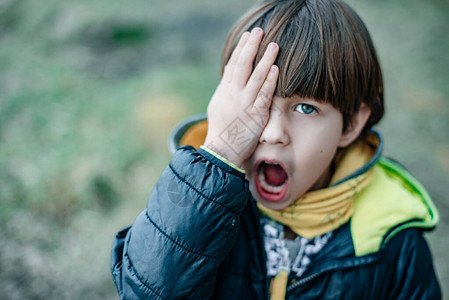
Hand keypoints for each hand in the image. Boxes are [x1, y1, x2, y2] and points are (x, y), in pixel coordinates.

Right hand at [204, 27, 278, 167]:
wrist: (222, 151)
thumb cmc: (222, 131)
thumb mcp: (218, 108)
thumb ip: (226, 93)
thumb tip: (231, 80)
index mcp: (223, 91)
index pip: (232, 65)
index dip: (240, 49)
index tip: (247, 36)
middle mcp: (232, 95)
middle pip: (242, 65)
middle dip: (251, 47)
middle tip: (259, 31)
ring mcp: (244, 104)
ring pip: (255, 77)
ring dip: (265, 59)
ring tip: (273, 45)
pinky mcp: (255, 114)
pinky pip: (263, 95)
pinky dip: (270, 81)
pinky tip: (276, 69)